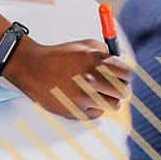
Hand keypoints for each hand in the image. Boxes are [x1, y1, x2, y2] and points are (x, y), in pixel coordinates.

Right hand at [2, 38, 130, 118]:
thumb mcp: (83, 45)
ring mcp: (83, 97)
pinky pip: (98, 114)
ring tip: (100, 92)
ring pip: (114, 104)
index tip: (124, 75)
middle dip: (122, 87)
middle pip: (124, 90)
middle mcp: (90, 79)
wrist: (33, 69)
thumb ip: (106, 50)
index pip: (127, 72)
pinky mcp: (76, 111)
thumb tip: (124, 57)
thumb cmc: (59, 56)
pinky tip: (85, 98)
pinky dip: (96, 107)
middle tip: (115, 85)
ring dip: (110, 99)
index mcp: (95, 60)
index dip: (127, 74)